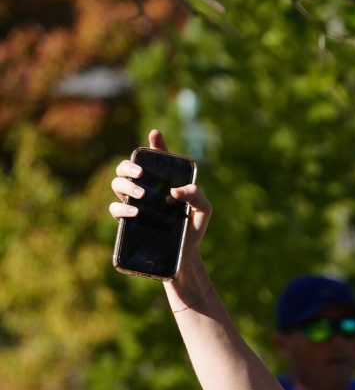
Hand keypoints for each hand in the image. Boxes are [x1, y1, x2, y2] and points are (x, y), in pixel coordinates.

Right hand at [109, 128, 214, 305]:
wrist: (185, 256)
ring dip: (126, 186)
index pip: (156, 159)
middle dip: (129, 166)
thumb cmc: (193, 228)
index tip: (156, 134)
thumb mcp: (204, 209)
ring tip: (142, 195)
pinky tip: (136, 212)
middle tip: (141, 174)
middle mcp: (146, 189)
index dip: (155, 144)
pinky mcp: (127, 221)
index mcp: (163, 182)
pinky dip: (122, 209)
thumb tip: (174, 191)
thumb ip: (197, 195)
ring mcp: (134, 204)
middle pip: (126, 168)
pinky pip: (114, 209)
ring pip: (116, 184)